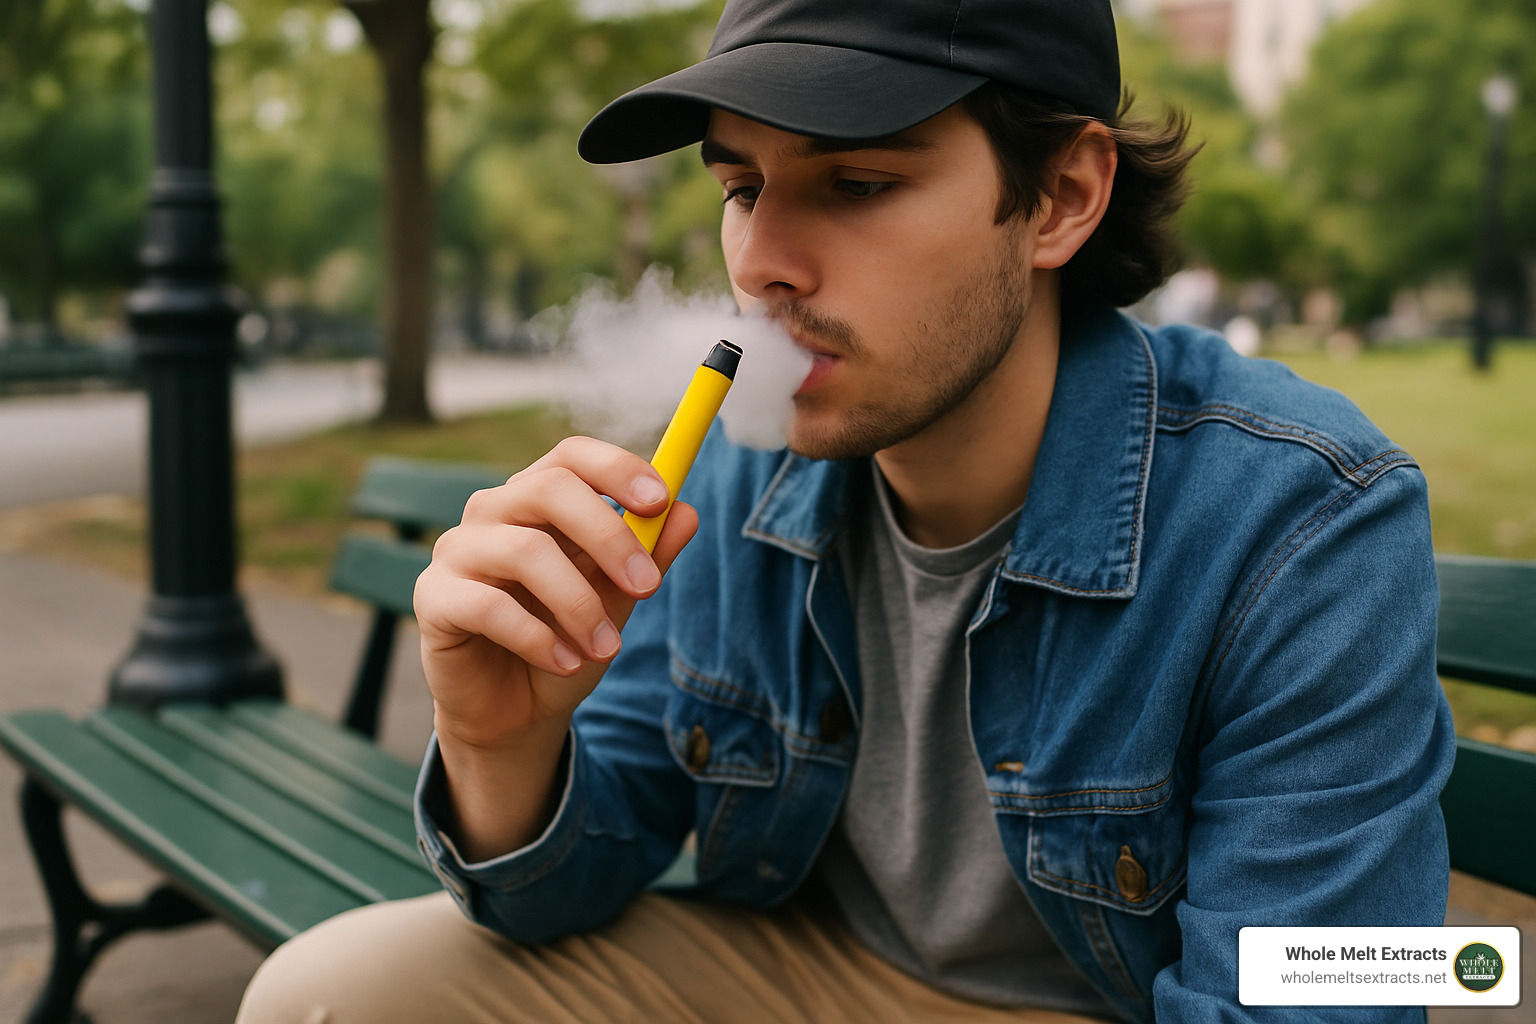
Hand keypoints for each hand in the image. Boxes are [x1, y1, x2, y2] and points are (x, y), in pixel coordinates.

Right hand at [412, 437, 697, 858]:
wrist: (515, 712)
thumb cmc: (566, 641)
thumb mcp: (617, 600)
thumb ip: (648, 557)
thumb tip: (687, 513)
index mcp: (537, 498)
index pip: (571, 456)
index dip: (615, 468)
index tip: (660, 500)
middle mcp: (492, 512)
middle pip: (548, 488)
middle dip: (608, 535)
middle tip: (648, 586)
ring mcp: (457, 551)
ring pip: (524, 550)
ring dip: (578, 603)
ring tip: (607, 649)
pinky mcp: (433, 598)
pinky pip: (488, 605)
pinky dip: (537, 637)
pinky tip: (565, 662)